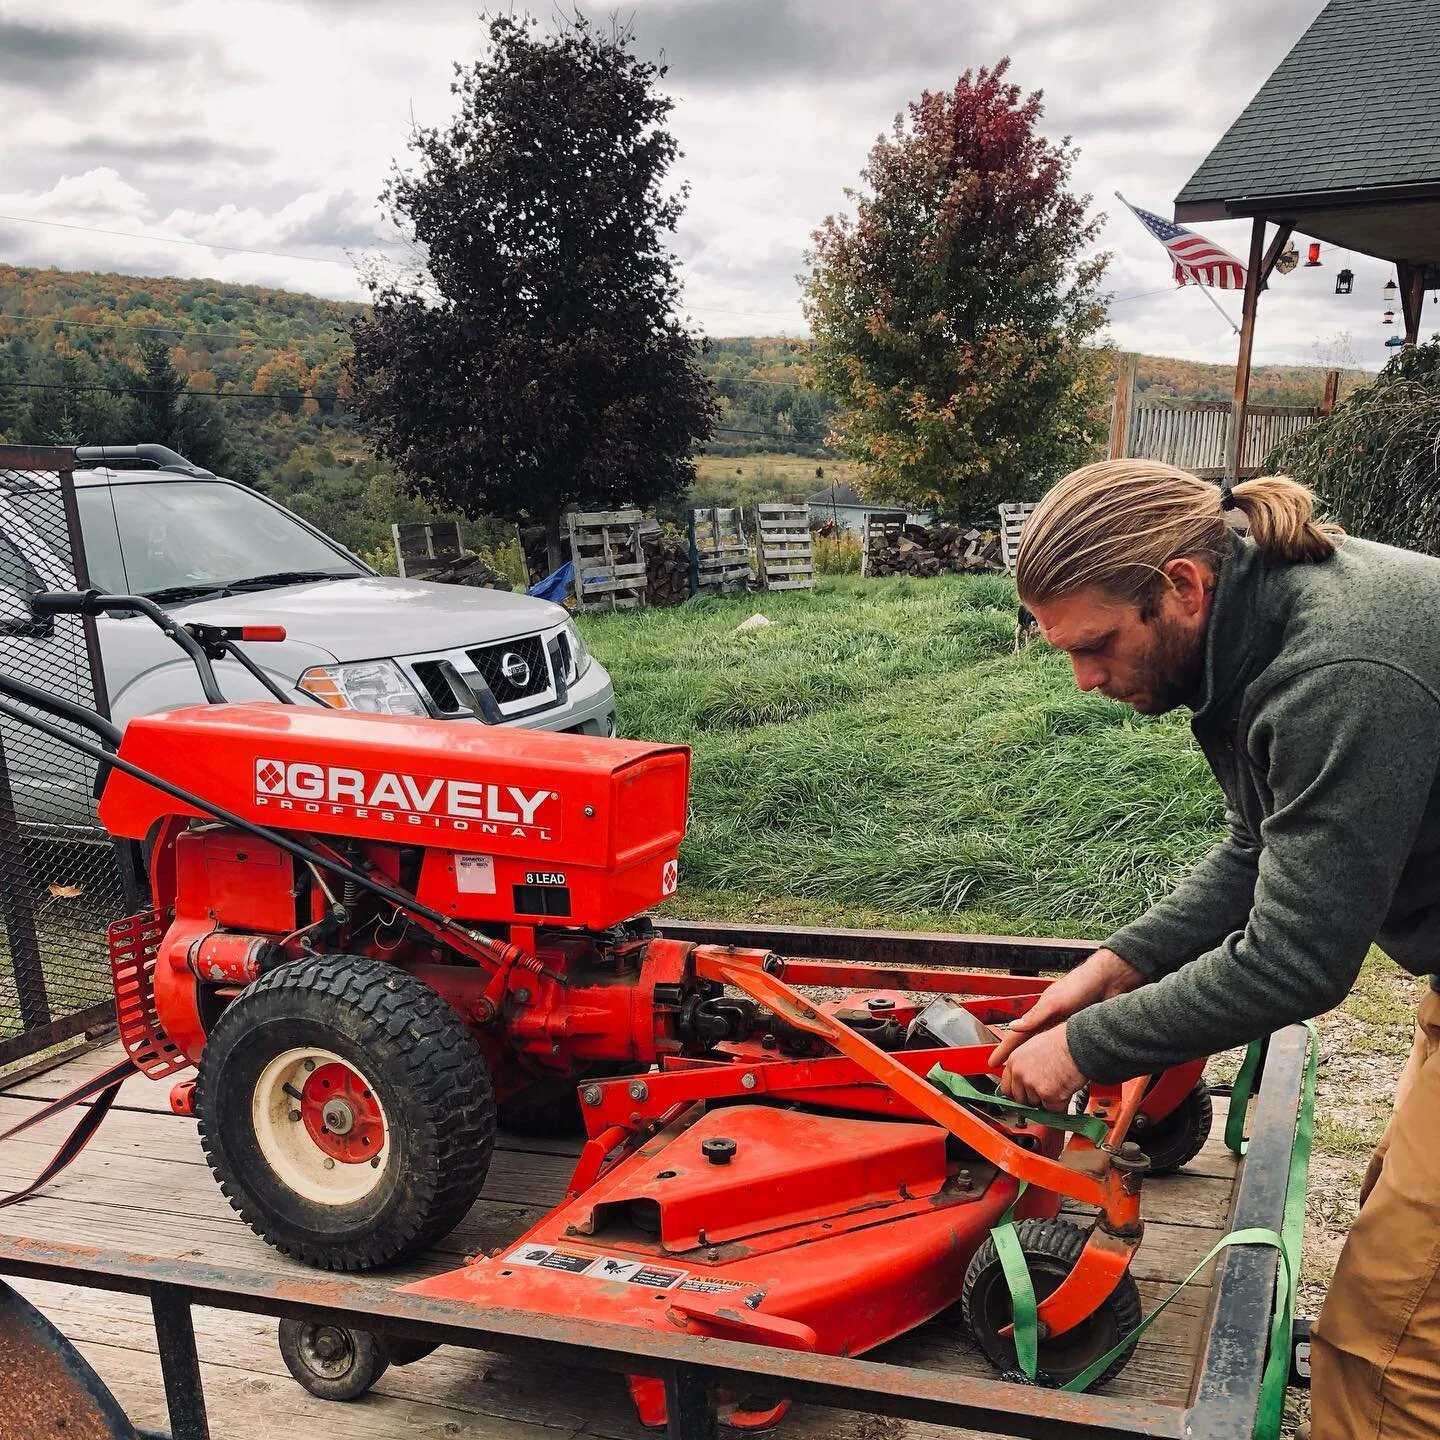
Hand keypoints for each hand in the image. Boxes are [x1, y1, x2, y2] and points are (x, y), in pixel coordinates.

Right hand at [988, 947, 1145, 1069]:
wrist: (1108, 982)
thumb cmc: (1080, 985)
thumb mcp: (1055, 1001)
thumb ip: (1036, 1015)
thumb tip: (1015, 1027)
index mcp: (1039, 1013)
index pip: (1016, 1036)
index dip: (1003, 1051)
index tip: (991, 1063)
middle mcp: (1048, 1021)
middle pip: (1026, 1046)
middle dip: (1015, 1060)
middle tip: (1007, 1076)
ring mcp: (1061, 1027)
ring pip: (1041, 1049)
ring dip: (1033, 1062)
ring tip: (1027, 1077)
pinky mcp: (1075, 1031)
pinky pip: (1058, 1049)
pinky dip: (1051, 1060)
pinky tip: (1054, 1068)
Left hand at [999, 1024, 1086, 1110]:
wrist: (1079, 1043)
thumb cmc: (1063, 1041)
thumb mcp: (1035, 1046)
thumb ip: (1025, 1064)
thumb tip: (1024, 1079)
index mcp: (1015, 1060)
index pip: (1007, 1087)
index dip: (1018, 1093)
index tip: (1023, 1096)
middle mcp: (1020, 1073)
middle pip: (1020, 1099)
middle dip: (1033, 1098)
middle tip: (1046, 1090)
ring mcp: (1032, 1085)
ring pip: (1036, 1104)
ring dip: (1047, 1099)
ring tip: (1059, 1082)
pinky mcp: (1047, 1095)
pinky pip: (1052, 1109)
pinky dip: (1060, 1104)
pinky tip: (1065, 1088)